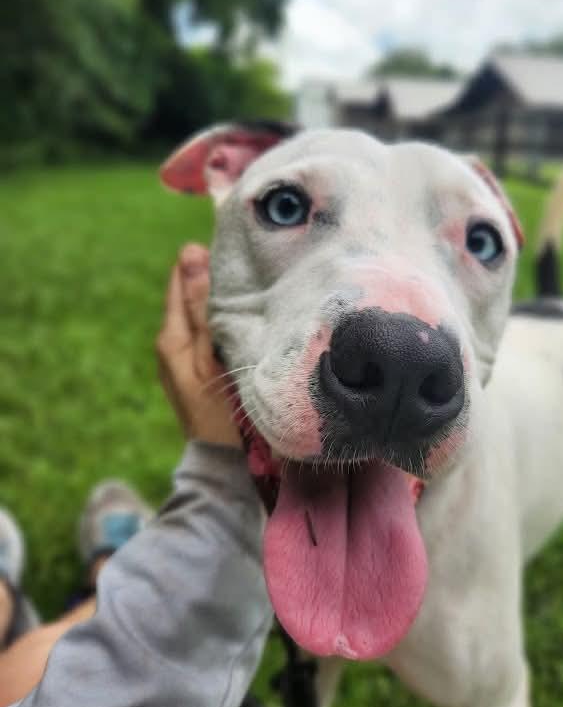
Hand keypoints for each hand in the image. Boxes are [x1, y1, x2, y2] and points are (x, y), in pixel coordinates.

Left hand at [156, 244, 240, 447]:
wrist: (221, 461)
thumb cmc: (218, 411)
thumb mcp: (209, 355)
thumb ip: (201, 308)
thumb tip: (191, 256)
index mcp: (170, 338)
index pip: (179, 281)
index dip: (199, 261)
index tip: (229, 245)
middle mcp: (171, 344)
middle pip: (188, 296)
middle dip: (210, 277)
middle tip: (245, 260)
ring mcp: (183, 358)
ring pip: (200, 314)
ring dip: (219, 298)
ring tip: (249, 281)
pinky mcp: (198, 368)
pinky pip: (207, 331)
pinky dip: (221, 319)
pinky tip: (243, 315)